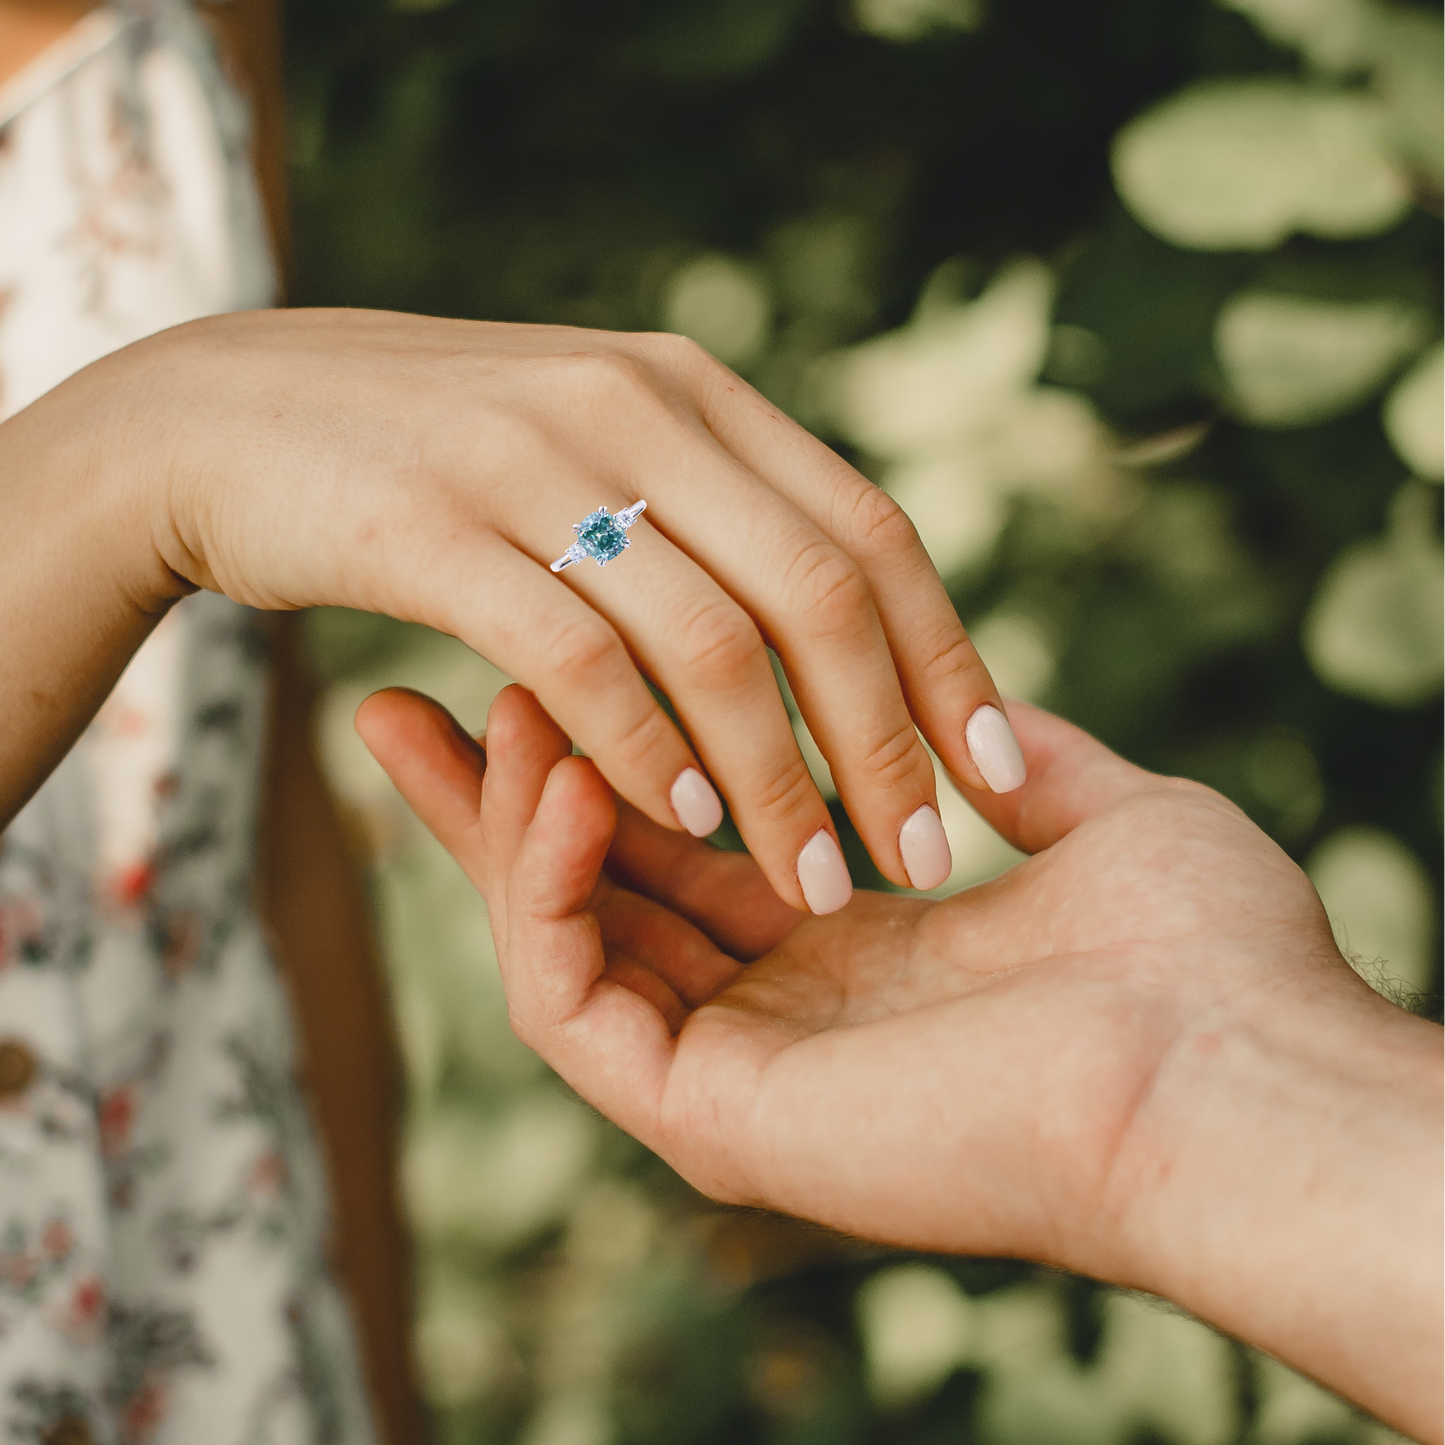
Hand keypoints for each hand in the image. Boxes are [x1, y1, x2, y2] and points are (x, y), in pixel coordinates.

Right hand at [15, 309, 1018, 906]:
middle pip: (818, 593)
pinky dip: (643, 752)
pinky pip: (576, 660)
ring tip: (821, 885)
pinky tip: (684, 830)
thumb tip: (829, 623)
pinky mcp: (430, 529)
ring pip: (711, 642)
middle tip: (926, 856)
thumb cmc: (429, 453)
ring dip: (778, 779)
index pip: (871, 534)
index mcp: (694, 390)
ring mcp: (531, 462)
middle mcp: (635, 408)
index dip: (948, 658)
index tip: (1000, 772)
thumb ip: (705, 509)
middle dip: (886, 740)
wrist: (222, 410)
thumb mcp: (592, 445)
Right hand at [359, 683, 1444, 1438]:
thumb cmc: (1197, 948)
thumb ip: (1019, 758)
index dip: (606, 748)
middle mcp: (775, 1013)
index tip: (536, 656)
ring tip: (454, 699)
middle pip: (591, 891)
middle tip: (399, 691)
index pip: (682, 841)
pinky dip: (543, 886)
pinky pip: (570, 995)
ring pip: (552, 942)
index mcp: (850, 949)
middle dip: (492, 793)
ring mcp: (733, 1074)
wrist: (1240, 1067)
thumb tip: (980, 702)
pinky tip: (555, 770)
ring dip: (496, 820)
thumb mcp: (1093, 814)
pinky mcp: (709, 1116)